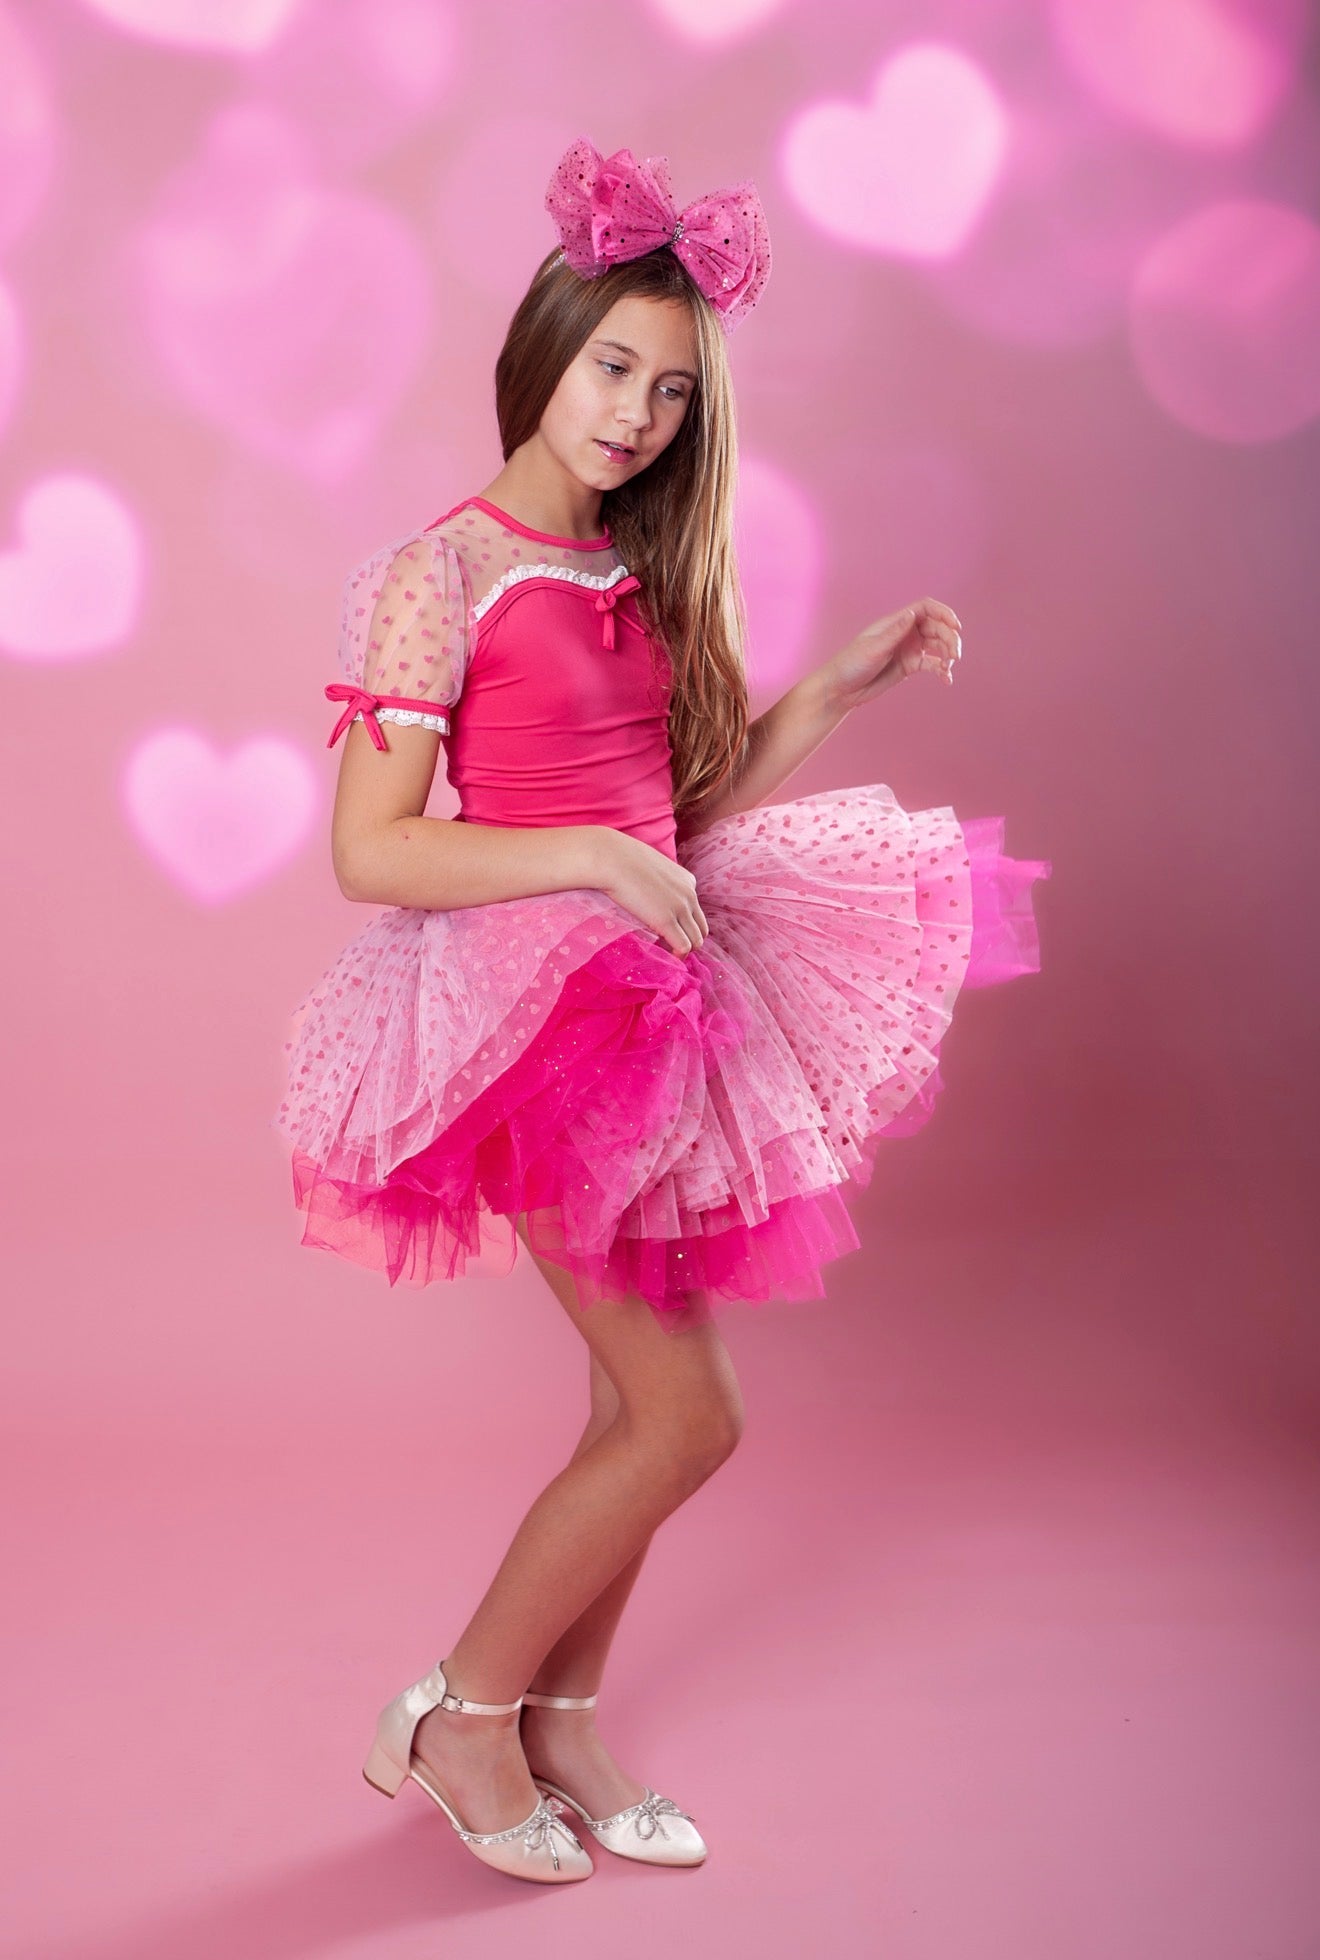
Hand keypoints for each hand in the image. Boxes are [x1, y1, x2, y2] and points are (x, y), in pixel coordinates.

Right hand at [589, 829, 708, 957]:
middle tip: (669, 947)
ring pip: (696, 940)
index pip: (696, 911)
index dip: (685, 925)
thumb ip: (657, 881)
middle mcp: (689, 894)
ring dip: (683, 951)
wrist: (611, 859)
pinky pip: (683, 947)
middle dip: (688, 940)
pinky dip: (677, 956)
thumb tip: (646, 893)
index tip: (669, 931)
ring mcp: (680, 908)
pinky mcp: (666, 920)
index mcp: (687, 880)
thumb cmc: (622, 860)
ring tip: (666, 954)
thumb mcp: (650, 867)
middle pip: (701, 928)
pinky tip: (664, 955)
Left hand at [821, 597, 962, 712]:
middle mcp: (905, 633)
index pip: (926, 608)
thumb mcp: (873, 648)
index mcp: (896, 623)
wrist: (841, 690)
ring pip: (938, 645)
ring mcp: (909, 649)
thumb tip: (913, 614)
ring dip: (948, 654)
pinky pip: (932, 664)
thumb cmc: (851, 664)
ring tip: (949, 667)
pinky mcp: (910, 666)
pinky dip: (941, 670)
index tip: (956, 626)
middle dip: (949, 639)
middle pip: (937, 627)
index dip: (944, 613)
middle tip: (954, 656)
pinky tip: (946, 679)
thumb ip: (895, 632)